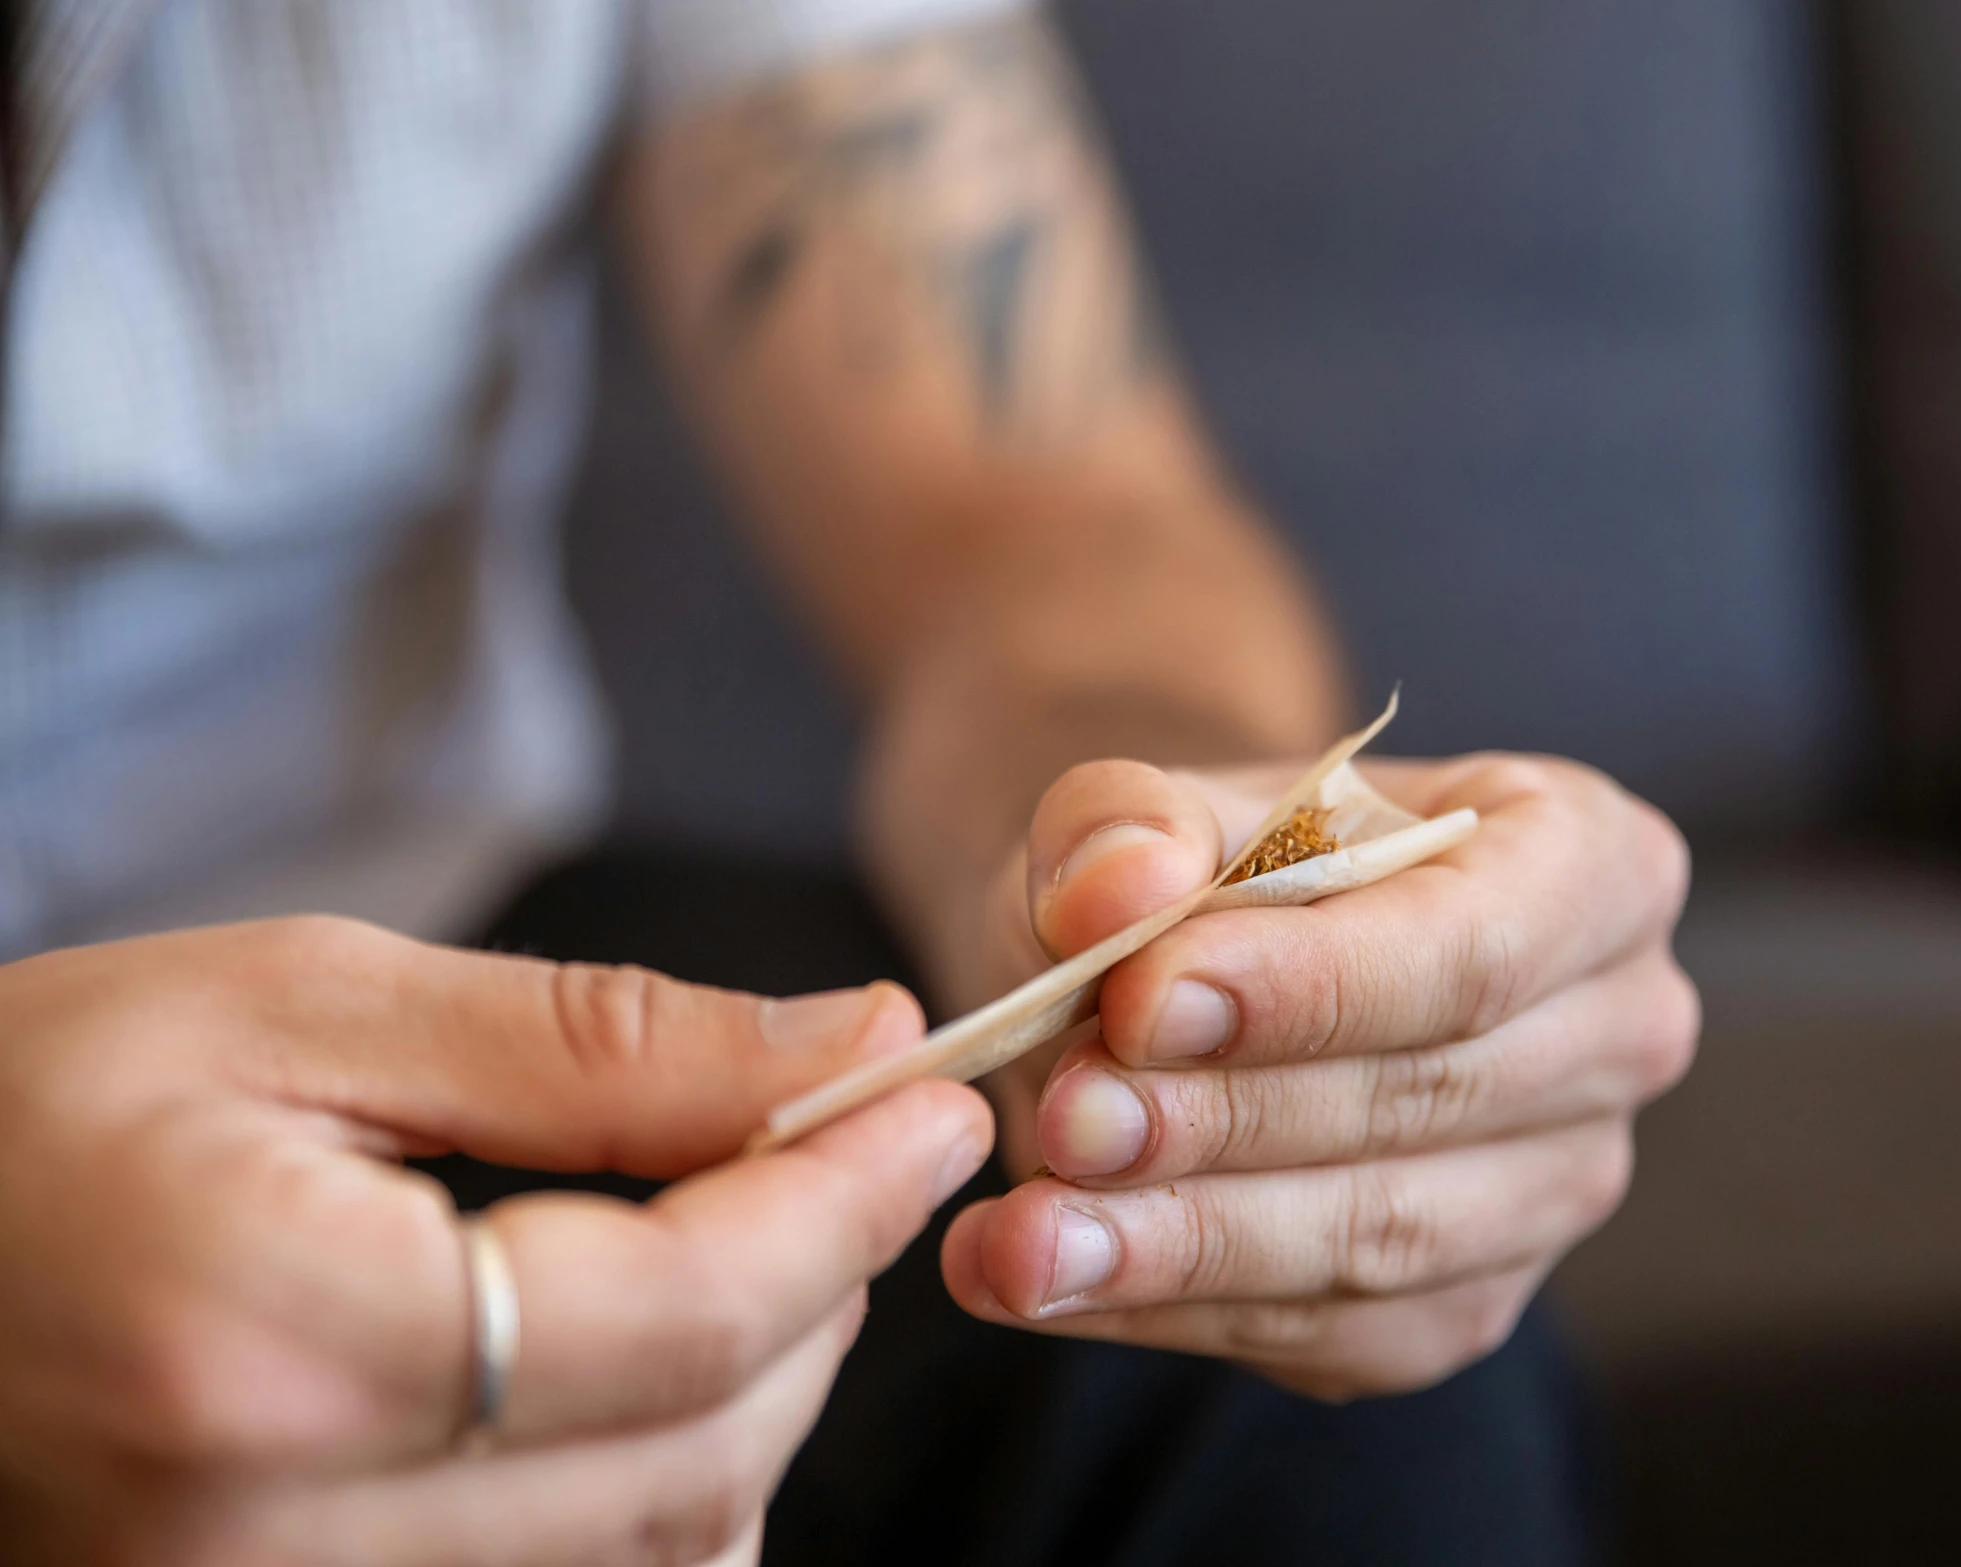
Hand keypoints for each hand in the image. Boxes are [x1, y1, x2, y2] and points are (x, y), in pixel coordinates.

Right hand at [0, 917, 989, 1564]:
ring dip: (752, 1390)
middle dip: (815, 1290)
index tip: (934, 1102)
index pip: (685, 1319)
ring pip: (669, 1552)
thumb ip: (591, 1046)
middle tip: (828, 1143)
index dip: (845, 1205)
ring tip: (723, 1235)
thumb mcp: (294, 1008)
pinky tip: (627, 1367)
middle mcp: (283, 1551)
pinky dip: (657, 1488)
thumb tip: (845, 1046)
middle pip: (704, 1452)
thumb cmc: (23, 1112)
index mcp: (276, 1352)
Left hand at [941, 754, 1693, 1399]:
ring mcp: (1559, 1184)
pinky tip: (1042, 1282)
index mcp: (1592, 863)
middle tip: (1062, 1122)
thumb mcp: (1145, 811)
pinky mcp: (1470, 1302)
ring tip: (1025, 1235)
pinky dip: (1171, 1311)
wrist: (1195, 965)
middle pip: (1428, 1099)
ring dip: (1185, 1244)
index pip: (1475, 947)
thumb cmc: (1202, 867)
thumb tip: (1112, 889)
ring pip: (1380, 1238)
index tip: (1144, 1003)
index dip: (1313, 988)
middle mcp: (1616, 1030)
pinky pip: (1331, 1333)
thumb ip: (1124, 824)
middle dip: (1226, 1121)